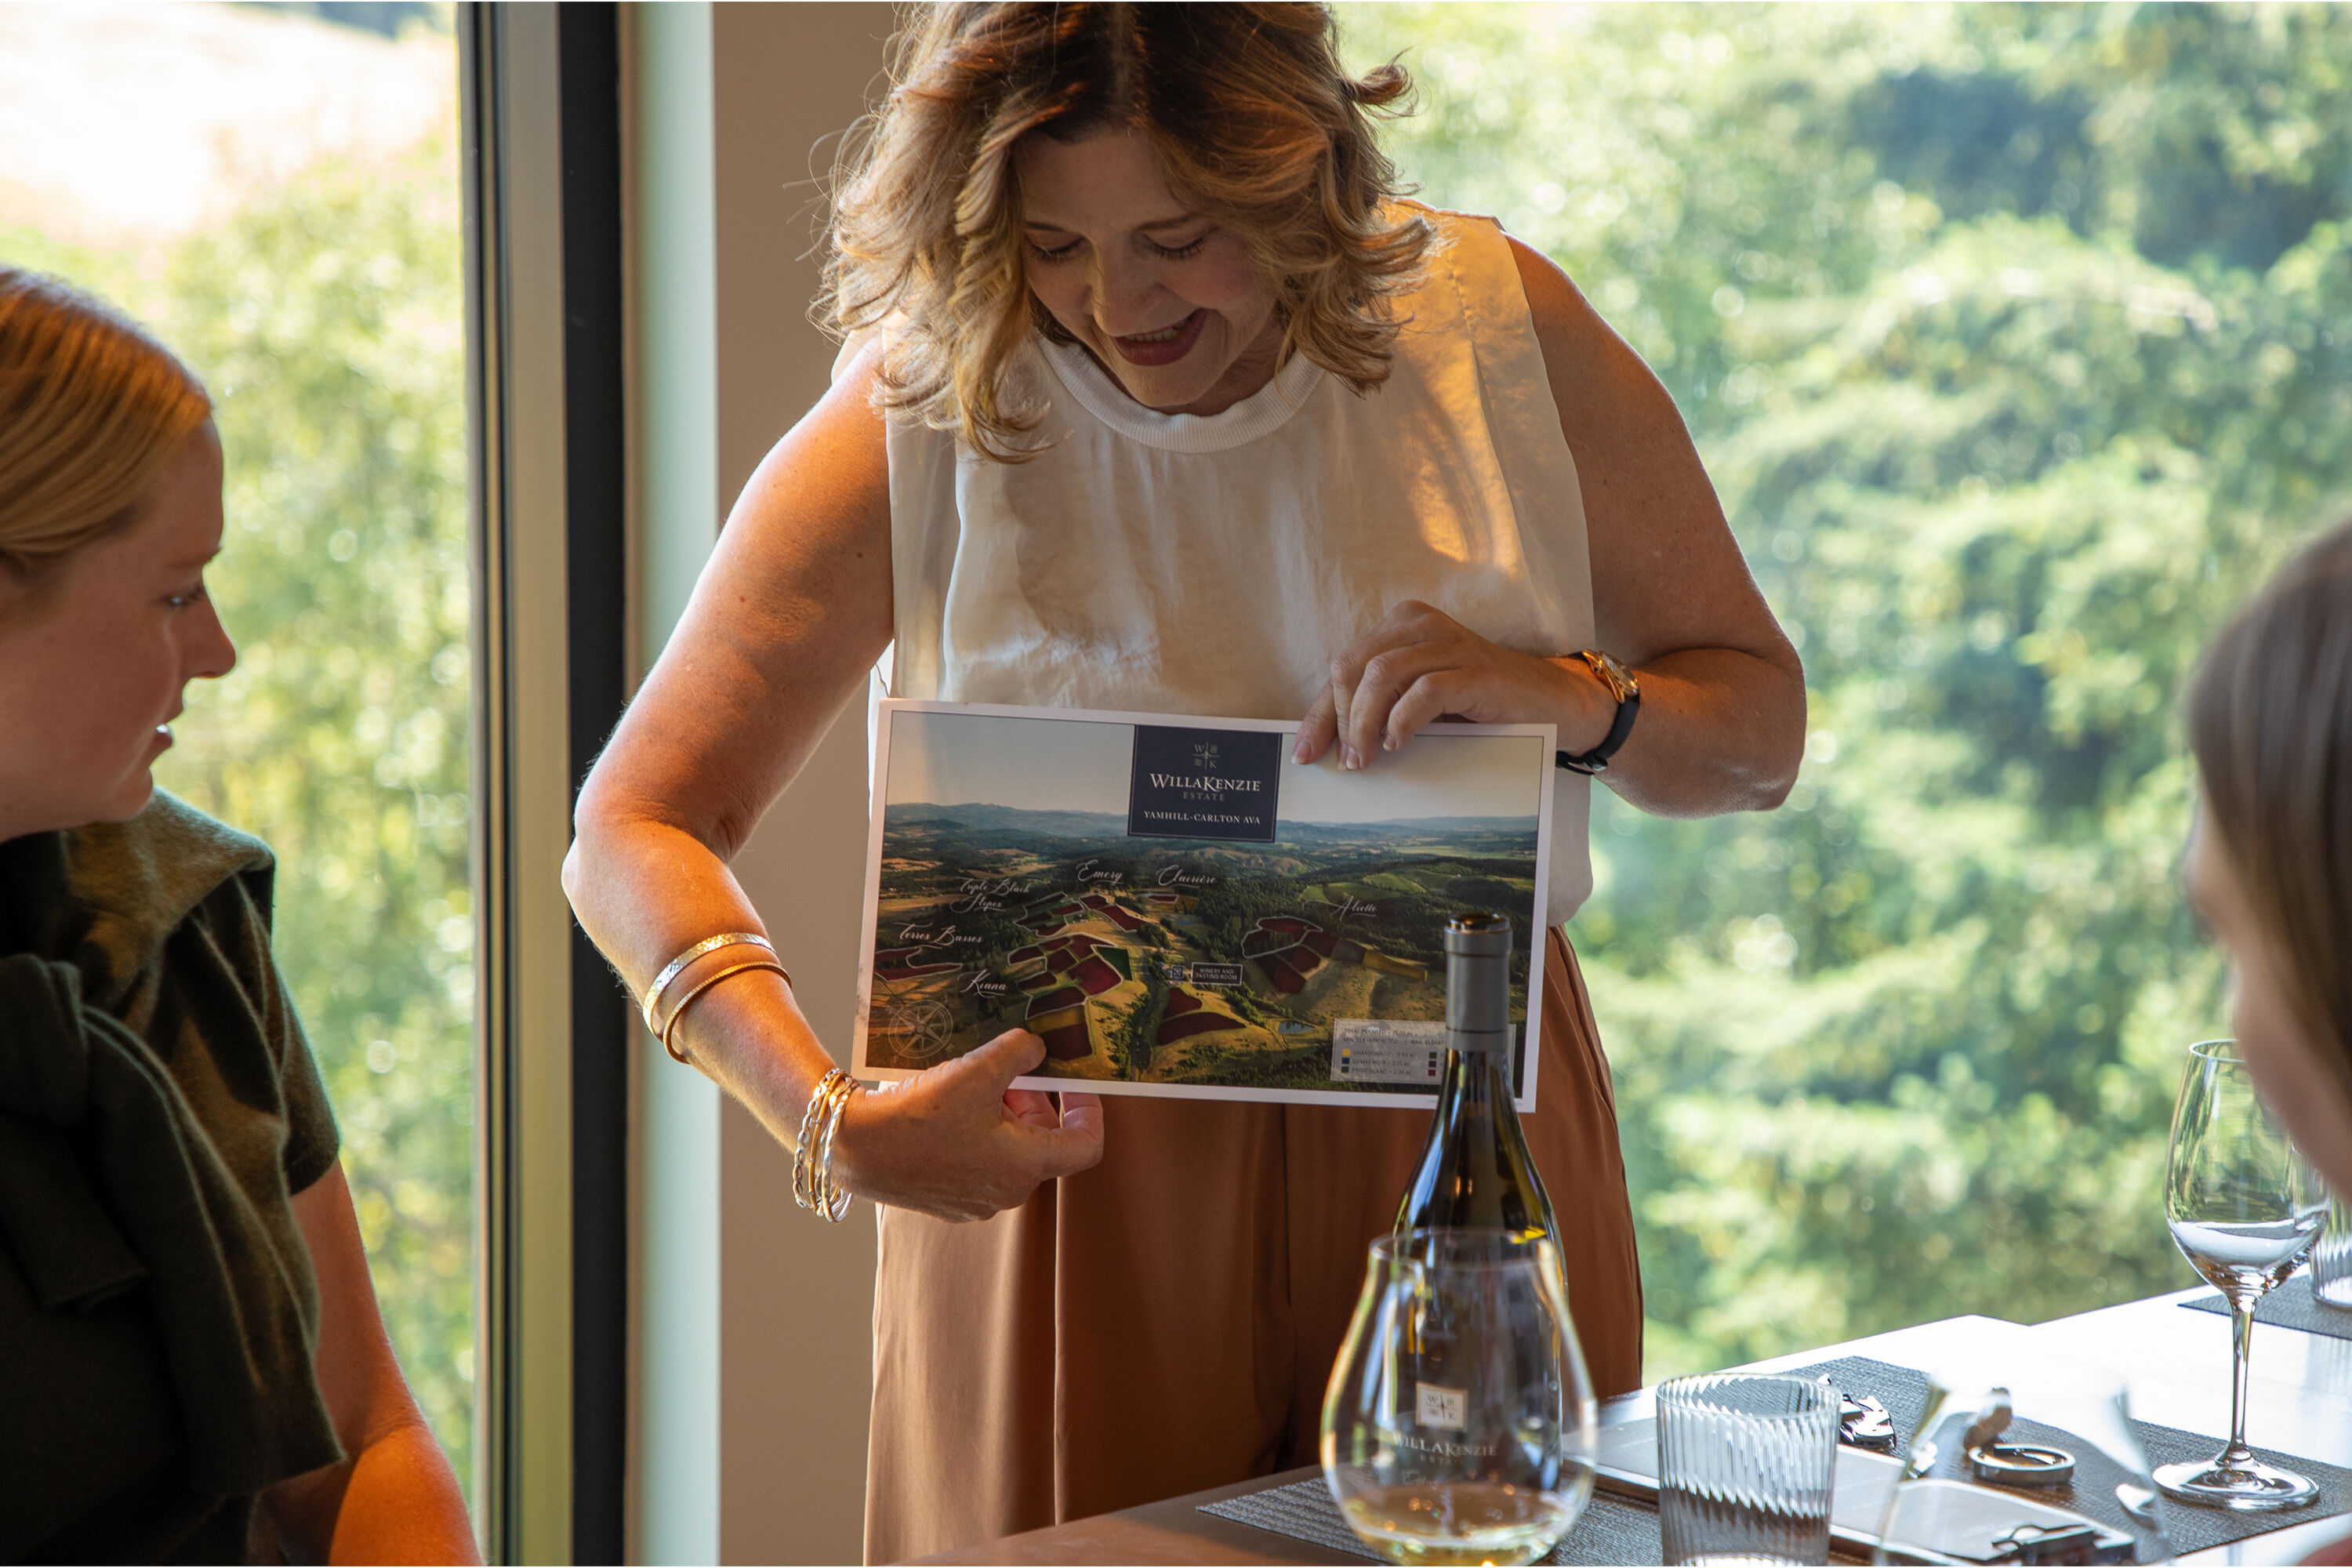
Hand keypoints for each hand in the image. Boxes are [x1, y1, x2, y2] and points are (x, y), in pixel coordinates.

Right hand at [830, 1029, 1104, 1221]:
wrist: (854, 1147)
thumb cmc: (918, 1115)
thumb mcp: (977, 1070)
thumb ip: (1019, 1054)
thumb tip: (1037, 1049)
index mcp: (1025, 1166)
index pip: (1086, 1145)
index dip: (1090, 1110)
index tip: (1078, 1084)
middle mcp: (1006, 1192)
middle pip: (1044, 1143)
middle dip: (1035, 1101)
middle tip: (1014, 1070)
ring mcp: (976, 1200)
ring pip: (1010, 1151)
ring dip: (1005, 1114)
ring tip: (976, 1081)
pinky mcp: (948, 1198)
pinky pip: (980, 1161)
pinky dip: (979, 1131)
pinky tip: (951, 1104)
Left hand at [1293, 600, 1611, 768]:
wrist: (1547, 702)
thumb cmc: (1476, 704)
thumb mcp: (1417, 701)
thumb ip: (1380, 708)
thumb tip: (1331, 745)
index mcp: (1400, 626)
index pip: (1344, 668)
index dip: (1320, 714)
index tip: (1305, 755)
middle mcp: (1420, 624)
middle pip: (1353, 667)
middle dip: (1342, 719)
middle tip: (1348, 762)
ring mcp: (1449, 643)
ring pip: (1382, 675)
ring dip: (1366, 723)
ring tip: (1367, 758)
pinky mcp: (1475, 669)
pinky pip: (1424, 690)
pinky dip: (1403, 720)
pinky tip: (1398, 743)